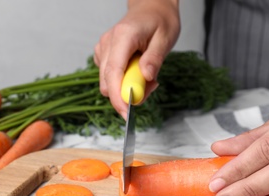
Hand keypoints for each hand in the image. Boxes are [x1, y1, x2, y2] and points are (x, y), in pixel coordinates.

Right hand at [94, 0, 179, 118]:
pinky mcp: (103, 55)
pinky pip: (110, 77)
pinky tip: (137, 70)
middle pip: (107, 82)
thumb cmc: (159, 21)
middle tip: (151, 86)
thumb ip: (154, 59)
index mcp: (123, 37)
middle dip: (127, 94)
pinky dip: (124, 81)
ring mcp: (103, 49)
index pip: (113, 72)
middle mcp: (107, 43)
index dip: (117, 97)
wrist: (151, 9)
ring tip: (147, 74)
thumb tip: (145, 77)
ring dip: (128, 87)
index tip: (126, 113)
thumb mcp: (165, 39)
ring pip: (108, 82)